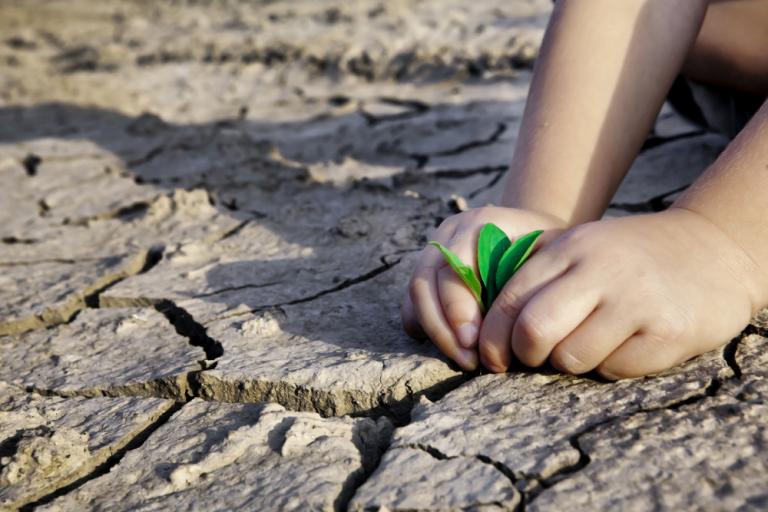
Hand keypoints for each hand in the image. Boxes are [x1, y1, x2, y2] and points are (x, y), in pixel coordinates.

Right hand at [401, 206, 566, 369]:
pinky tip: (449, 347)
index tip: (474, 340)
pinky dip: (424, 327)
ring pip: (415, 293)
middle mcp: (449, 233)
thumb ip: (532, 276)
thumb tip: (516, 324)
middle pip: (426, 281)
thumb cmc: (546, 250)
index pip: (453, 264)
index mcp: (480, 223)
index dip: (457, 305)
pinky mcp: (427, 271)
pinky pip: (411, 302)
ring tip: (463, 358)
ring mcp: (434, 250)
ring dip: (435, 331)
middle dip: (442, 325)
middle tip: (467, 358)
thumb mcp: (551, 253)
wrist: (536, 234)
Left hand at [479, 207, 766, 377]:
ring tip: (587, 344)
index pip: (511, 299)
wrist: (712, 249)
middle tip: (531, 359)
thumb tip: (482, 321)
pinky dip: (609, 366)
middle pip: (534, 330)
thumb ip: (536, 271)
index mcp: (570, 247)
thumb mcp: (581, 245)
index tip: (490, 356)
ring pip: (571, 357)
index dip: (492, 336)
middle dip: (522, 355)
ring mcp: (635, 300)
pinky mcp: (668, 331)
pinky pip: (614, 369)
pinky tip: (625, 344)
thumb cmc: (628, 256)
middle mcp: (600, 270)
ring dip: (569, 362)